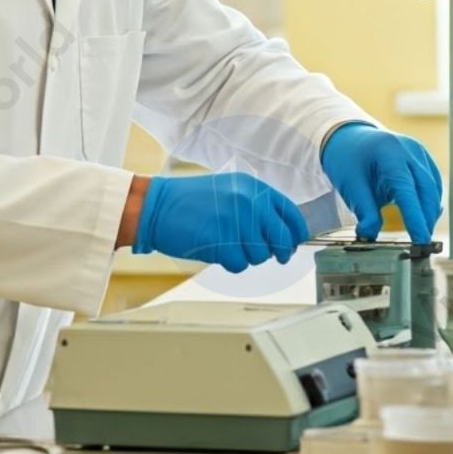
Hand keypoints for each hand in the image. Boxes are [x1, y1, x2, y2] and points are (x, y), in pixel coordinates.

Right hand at [132, 173, 309, 272]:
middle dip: (277, 252)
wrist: (157, 206)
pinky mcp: (221, 240)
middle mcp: (250, 202)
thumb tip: (284, 233)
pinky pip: (240, 265)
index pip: (292, 216)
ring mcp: (236, 220)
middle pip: (282, 240)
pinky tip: (217, 251)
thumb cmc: (191, 200)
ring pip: (261, 256)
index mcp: (255, 188)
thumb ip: (258, 206)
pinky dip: (230, 264)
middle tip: (266, 254)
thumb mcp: (231, 190)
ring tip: (228, 245)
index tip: (292, 243)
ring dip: (246, 257)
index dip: (295, 235)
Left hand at [322, 123, 442, 242]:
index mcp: (389, 154)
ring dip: (429, 212)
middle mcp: (409, 151)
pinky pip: (433, 183)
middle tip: (422, 244)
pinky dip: (429, 202)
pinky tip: (423, 216)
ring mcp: (419, 152)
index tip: (420, 240)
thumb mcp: (350, 186)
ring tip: (420, 233)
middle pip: (426, 190)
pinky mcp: (423, 158)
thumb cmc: (348, 160)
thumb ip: (364, 211)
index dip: (416, 217)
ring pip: (433, 188)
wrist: (349, 138)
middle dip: (426, 219)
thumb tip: (370, 236)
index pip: (407, 191)